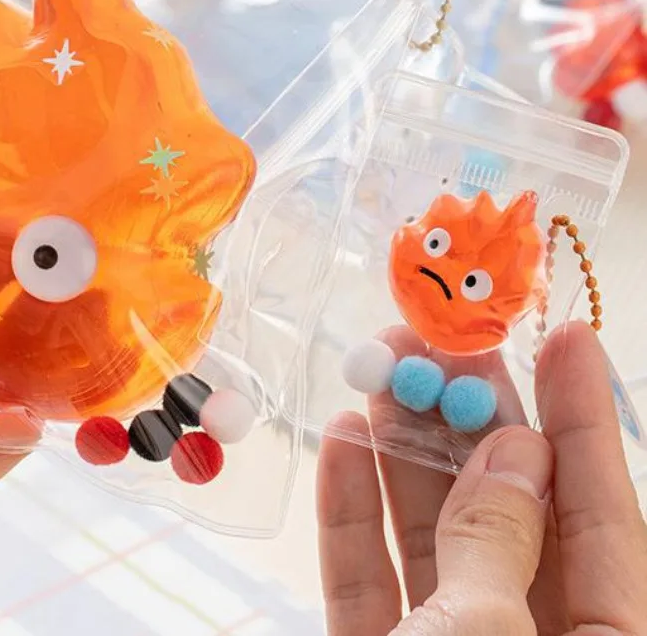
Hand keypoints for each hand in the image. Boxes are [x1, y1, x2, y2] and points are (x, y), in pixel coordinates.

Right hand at [317, 321, 646, 633]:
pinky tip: (341, 443)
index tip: (565, 338)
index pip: (603, 516)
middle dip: (472, 422)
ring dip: (402, 451)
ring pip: (432, 537)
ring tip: (383, 372)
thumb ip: (496, 538)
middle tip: (445, 346)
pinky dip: (353, 513)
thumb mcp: (485, 631)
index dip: (582, 419)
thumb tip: (513, 450)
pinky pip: (370, 578)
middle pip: (506, 513)